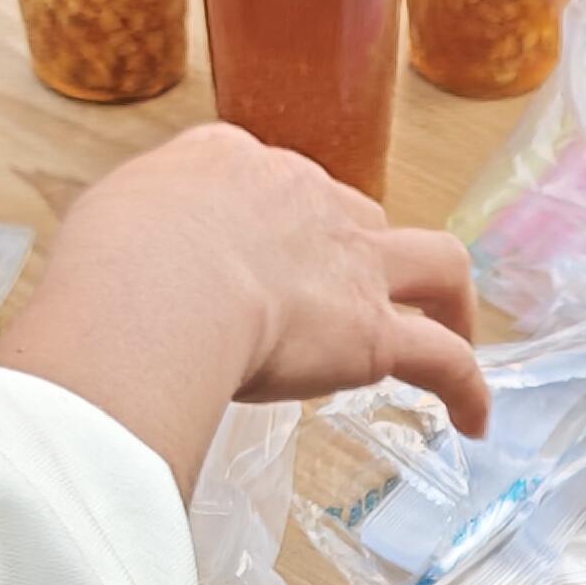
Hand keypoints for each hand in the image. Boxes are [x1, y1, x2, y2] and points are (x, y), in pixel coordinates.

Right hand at [0, 123, 486, 494]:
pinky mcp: (375, 331)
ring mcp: (350, 262)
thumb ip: (135, 238)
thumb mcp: (109, 221)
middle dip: (361, 253)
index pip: (274, 182)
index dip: (279, 224)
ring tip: (456, 337)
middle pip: (358, 214)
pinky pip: (446, 359)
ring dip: (453, 299)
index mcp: (230, 162)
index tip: (265, 263)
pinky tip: (476, 422)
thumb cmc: (111, 264)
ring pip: (435, 263)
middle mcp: (305, 195)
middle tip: (353, 303)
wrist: (156, 287)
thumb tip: (126, 277)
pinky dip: (469, 389)